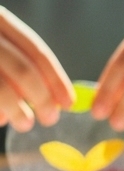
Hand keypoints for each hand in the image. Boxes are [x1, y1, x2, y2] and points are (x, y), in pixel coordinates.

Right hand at [0, 7, 72, 128]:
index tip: (69, 102)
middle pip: (21, 70)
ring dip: (18, 112)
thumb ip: (16, 60)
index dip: (56, 78)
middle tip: (50, 118)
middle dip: (41, 98)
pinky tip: (0, 119)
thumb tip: (51, 97)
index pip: (34, 49)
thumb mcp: (1, 47)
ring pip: (2, 89)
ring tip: (25, 123)